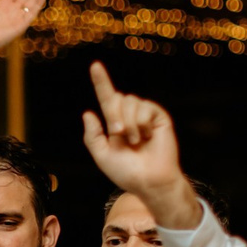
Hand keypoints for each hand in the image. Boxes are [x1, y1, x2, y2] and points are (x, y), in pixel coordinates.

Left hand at [81, 63, 198, 227]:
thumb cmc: (127, 172)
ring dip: (128, 121)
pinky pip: (144, 107)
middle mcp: (130, 116)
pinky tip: (146, 136)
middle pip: (117, 97)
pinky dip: (141, 122)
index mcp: (115, 124)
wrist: (149, 180)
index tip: (95, 66)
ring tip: (135, 140)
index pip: (107, 99)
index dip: (101, 82)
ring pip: (130, 101)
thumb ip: (92, 136)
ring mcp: (145, 116)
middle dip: (114, 115)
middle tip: (119, 134)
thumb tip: (88, 113)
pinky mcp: (158, 117)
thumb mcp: (102, 156)